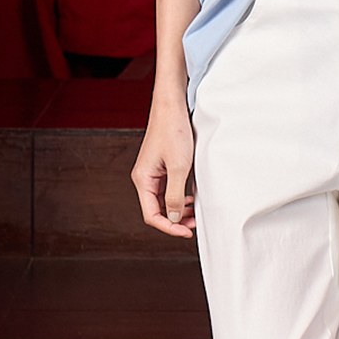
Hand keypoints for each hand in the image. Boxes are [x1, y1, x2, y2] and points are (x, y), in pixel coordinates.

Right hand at [131, 103, 196, 237]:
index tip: (187, 232)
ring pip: (163, 200)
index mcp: (143, 180)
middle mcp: (144, 178)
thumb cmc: (174, 131)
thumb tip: (174, 217)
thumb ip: (175, 195)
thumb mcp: (179, 167)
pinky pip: (167, 189)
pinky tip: (191, 197)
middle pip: (157, 210)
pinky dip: (179, 197)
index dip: (169, 227)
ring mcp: (152, 172)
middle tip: (194, 224)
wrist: (172, 106)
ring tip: (195, 213)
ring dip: (178, 209)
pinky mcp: (160, 166)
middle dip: (175, 220)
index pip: (152, 215)